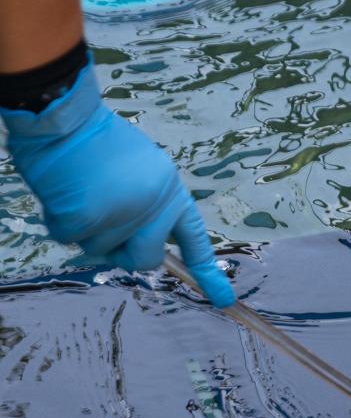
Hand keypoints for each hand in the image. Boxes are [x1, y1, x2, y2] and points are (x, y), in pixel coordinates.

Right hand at [1, 61, 234, 307]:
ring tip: (83, 191)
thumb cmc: (100, 142)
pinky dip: (60, 220)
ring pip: (100, 250)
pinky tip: (64, 193)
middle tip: (105, 221)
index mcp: (172, 192)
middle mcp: (154, 206)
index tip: (224, 299)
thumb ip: (149, 206)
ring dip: (85, 229)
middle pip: (144, 260)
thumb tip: (144, 243)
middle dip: (123, 252)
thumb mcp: (143, 170)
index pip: (195, 239)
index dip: (207, 271)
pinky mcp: (87, 217)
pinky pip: (70, 238)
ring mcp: (123, 214)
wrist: (67, 118)